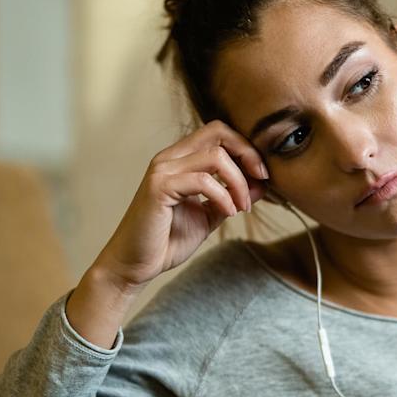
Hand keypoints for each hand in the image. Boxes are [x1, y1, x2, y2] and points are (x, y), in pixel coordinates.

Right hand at [90, 120, 269, 291]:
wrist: (135, 264)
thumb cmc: (168, 240)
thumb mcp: (210, 215)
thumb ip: (232, 196)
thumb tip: (261, 183)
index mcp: (180, 160)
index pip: (219, 133)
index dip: (246, 147)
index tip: (262, 174)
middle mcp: (169, 158)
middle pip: (218, 131)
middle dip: (248, 153)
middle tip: (262, 178)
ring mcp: (162, 170)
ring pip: (215, 156)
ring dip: (238, 182)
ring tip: (242, 207)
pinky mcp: (158, 187)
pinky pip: (203, 181)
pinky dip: (224, 196)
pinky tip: (228, 212)